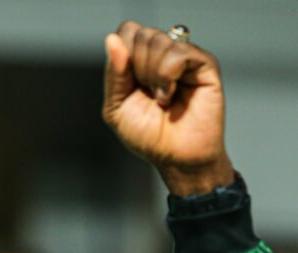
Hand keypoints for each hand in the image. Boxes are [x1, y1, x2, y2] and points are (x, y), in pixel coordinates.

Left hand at [103, 20, 234, 195]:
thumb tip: (112, 39)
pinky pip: (179, 52)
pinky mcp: (204, 65)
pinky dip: (168, 76)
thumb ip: (114, 74)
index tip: (129, 84)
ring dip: (152, 76)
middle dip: (137, 69)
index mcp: (140, 60)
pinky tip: (170, 95)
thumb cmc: (148, 136)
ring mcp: (185, 58)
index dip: (124, 55)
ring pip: (159, 41)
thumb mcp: (117, 106)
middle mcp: (163, 54)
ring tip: (161, 98)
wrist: (175, 157)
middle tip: (148, 93)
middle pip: (141, 34)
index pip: (128, 31)